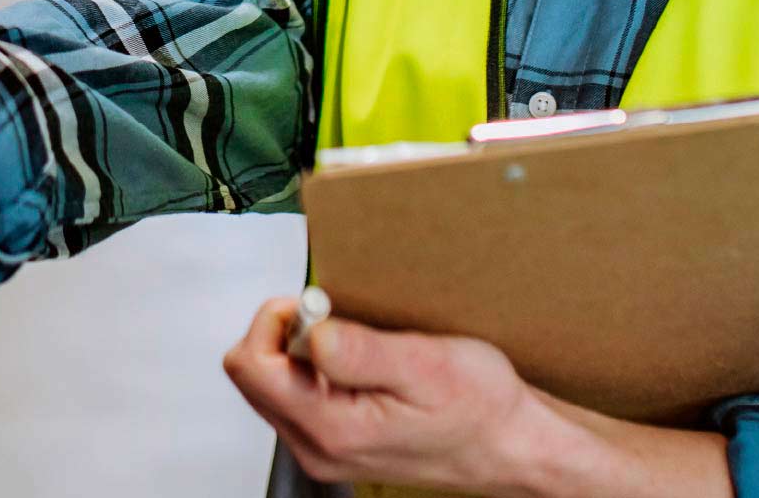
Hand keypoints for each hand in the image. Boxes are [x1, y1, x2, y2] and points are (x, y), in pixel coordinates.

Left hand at [223, 298, 549, 495]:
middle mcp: (316, 447)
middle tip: (344, 324)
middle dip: (289, 333)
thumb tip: (311, 332)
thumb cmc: (479, 408)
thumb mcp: (427, 365)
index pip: (250, 364)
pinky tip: (363, 366)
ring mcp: (322, 449)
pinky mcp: (332, 443)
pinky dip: (317, 369)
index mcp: (331, 428)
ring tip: (362, 347)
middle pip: (253, 372)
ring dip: (304, 351)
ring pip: (271, 382)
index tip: (322, 308)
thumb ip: (362, 352)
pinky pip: (295, 395)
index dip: (279, 320)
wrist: (508, 444)